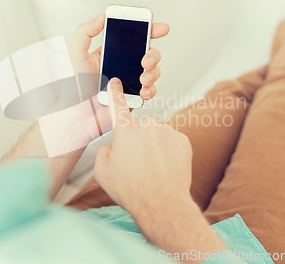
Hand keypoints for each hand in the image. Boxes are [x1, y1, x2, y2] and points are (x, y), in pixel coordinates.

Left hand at [68, 15, 168, 99]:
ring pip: (152, 72)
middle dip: (153, 55)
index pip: (132, 38)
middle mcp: (122, 67)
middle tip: (145, 60)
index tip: (160, 28)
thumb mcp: (74, 54)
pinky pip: (149, 92)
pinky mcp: (131, 99)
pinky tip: (143, 90)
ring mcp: (128, 83)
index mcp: (110, 54)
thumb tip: (102, 17)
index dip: (149, 31)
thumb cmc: (71, 88)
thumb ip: (85, 32)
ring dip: (153, 72)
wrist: (76, 116)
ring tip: (143, 77)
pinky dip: (151, 89)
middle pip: (148, 54)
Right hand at [93, 78, 192, 215]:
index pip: (118, 106)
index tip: (116, 81)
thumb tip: (111, 147)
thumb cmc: (130, 190)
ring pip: (157, 136)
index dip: (115, 93)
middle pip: (139, 130)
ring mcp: (167, 131)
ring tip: (153, 170)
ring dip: (154, 148)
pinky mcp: (183, 140)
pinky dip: (169, 152)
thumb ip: (103, 153)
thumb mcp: (102, 173)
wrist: (162, 203)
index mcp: (125, 131)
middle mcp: (146, 126)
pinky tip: (166, 168)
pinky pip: (172, 142)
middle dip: (137, 143)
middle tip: (137, 166)